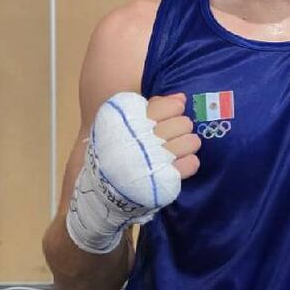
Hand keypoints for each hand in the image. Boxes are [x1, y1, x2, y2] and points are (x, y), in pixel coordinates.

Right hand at [65, 92, 200, 253]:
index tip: (169, 115)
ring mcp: (155, 160)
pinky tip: (181, 164)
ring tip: (178, 149)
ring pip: (190, 142)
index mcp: (132, 122)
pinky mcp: (164, 181)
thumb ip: (151, 107)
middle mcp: (144, 139)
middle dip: (181, 127)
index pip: (169, 106)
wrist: (99, 192)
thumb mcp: (121, 123)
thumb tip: (181, 98)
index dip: (173, 109)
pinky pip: (191, 164)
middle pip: (183, 123)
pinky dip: (189, 163)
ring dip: (188, 144)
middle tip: (173, 134)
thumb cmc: (113, 152)